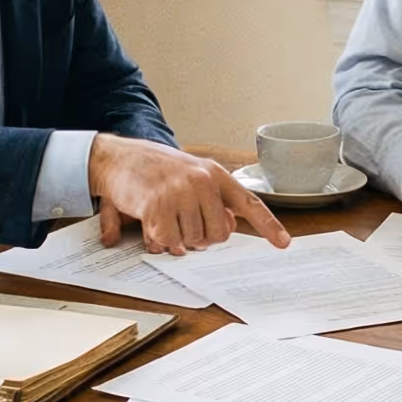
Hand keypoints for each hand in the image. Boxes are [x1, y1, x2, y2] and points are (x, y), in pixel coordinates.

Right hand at [91, 134, 291, 254]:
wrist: (117, 158)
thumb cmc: (155, 170)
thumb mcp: (189, 178)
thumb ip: (212, 201)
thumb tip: (227, 226)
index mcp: (214, 174)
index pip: (248, 203)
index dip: (268, 225)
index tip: (284, 243)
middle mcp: (202, 181)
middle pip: (217, 235)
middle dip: (199, 237)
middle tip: (181, 222)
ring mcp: (180, 192)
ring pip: (192, 242)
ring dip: (176, 239)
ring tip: (163, 217)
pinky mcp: (157, 205)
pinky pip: (168, 242)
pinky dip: (158, 240)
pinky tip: (149, 221)